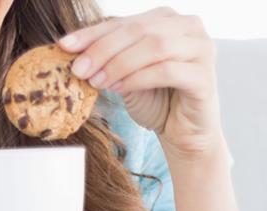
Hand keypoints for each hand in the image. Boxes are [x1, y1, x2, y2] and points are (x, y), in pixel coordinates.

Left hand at [59, 6, 224, 159]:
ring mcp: (201, 49)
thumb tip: (69, 51)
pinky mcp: (204, 76)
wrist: (182, 133)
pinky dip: (137, 79)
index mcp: (166, 19)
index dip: (91, 34)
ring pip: (153, 46)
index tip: (64, 46)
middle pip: (138, 30)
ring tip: (96, 82)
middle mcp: (188, 26)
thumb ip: (108, 58)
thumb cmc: (154, 100)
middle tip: (78, 69)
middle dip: (102, 50)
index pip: (123, 22)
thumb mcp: (125, 74)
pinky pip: (166, 71)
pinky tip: (118, 89)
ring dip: (118, 64)